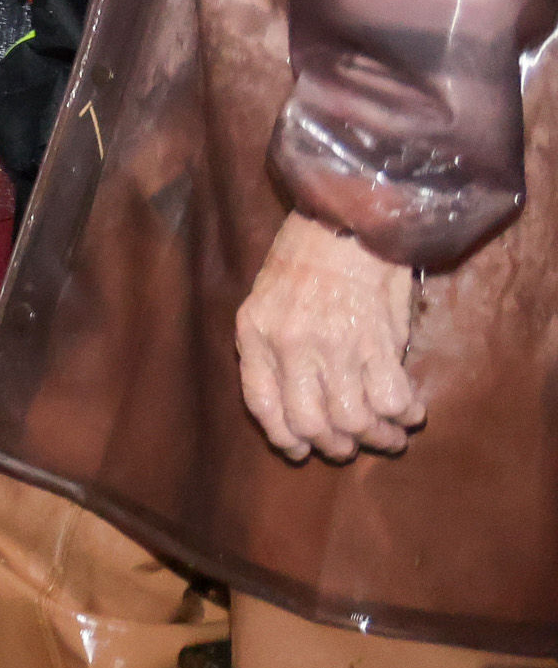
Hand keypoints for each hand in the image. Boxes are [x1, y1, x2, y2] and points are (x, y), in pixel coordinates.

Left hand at [234, 212, 428, 461]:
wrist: (345, 217)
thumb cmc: (303, 255)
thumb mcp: (265, 297)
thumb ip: (274, 346)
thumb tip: (299, 396)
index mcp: (256, 334)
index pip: (262, 405)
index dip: (284, 437)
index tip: (301, 450)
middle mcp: (291, 345)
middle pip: (311, 423)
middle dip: (335, 445)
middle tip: (351, 444)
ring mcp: (335, 345)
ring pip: (353, 419)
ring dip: (376, 437)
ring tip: (387, 435)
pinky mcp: (377, 340)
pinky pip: (391, 397)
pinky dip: (403, 413)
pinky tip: (409, 410)